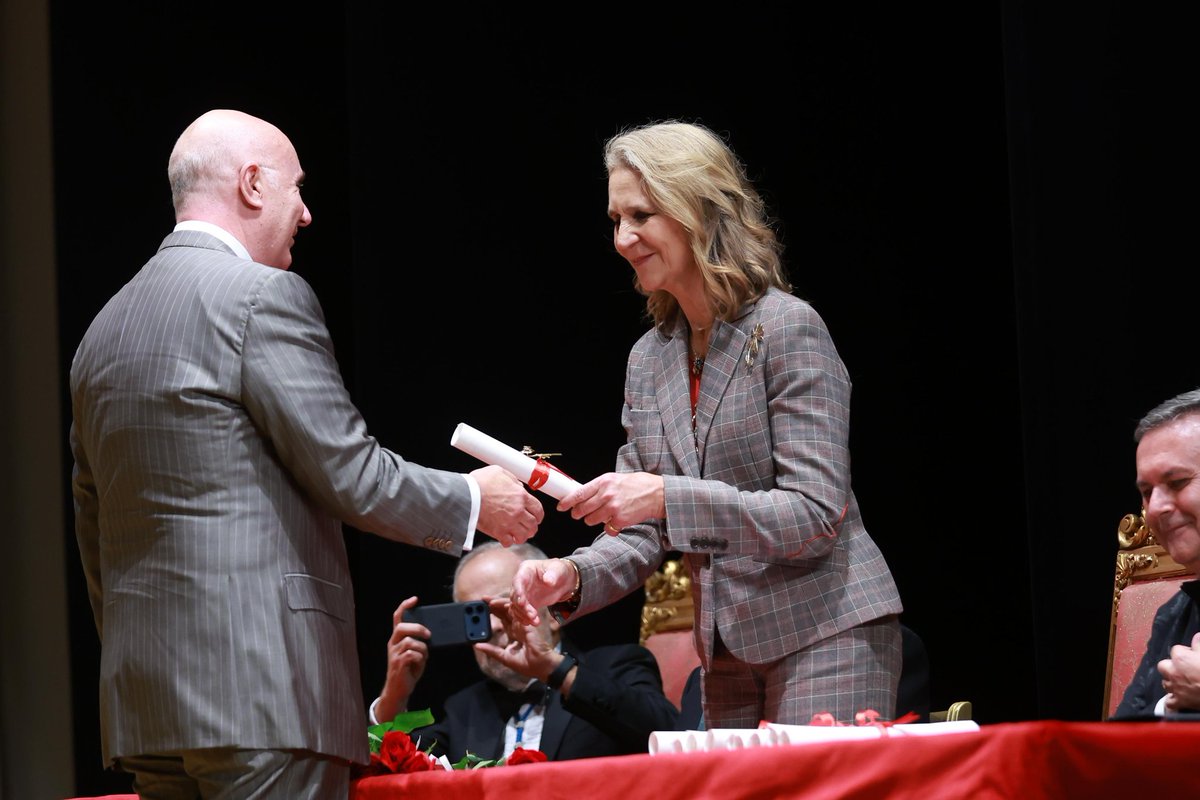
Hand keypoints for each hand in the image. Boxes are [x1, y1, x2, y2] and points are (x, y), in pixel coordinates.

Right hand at [375, 596, 429, 722]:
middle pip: (402, 627)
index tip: (415, 599)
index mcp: (397, 639)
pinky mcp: (398, 664)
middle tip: (428, 635)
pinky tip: (419, 663)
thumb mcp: (415, 653)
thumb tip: (430, 635)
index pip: (397, 618)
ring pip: (410, 642)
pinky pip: (412, 654)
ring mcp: (394, 654)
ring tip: (423, 657)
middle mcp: (393, 644)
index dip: (405, 606)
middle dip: (417, 628)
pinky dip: (420, 658)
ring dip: (422, 649)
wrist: (398, 690)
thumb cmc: (408, 670)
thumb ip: (419, 643)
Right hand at [472, 464, 544, 545]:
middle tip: (529, 527)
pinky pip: (509, 542)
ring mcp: (508, 523)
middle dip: (532, 527)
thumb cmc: (480, 483)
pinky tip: (506, 538)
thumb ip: (512, 480)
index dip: (539, 515)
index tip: (537, 517)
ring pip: (524, 536)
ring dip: (523, 536)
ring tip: (519, 534)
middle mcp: (517, 511)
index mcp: (521, 496)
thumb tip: (518, 486)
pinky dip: (509, 541)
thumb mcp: (500, 472)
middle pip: (533, 524)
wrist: (466, 495)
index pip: (538, 509)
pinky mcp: (497, 532)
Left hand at [473, 596, 562, 682]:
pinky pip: (519, 613)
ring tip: (488, 600)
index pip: (503, 619)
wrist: (542, 667)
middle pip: (506, 612)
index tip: (483, 608)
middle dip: (495, 604)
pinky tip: (500, 604)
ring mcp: (524, 624)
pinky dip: (510, 607)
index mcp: (515, 633)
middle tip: (483, 599)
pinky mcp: (528, 624)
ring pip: (511, 609)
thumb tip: (477, 646)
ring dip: (499, 604)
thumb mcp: (504, 657)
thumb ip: (492, 650)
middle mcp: (519, 627)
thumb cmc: (527, 665)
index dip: (494, 612)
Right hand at [509, 558, 576, 626]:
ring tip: (535, 622)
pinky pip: (521, 612)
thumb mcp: (559, 569)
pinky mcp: (528, 603)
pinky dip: (525, 618)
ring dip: (524, 615)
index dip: (518, 592)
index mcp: (526, 570)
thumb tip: (548, 581)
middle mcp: (521, 581)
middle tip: (532, 615)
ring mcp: (523, 593)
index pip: (518, 581)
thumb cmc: (560, 570)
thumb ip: (553, 574)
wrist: (563, 580)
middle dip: (522, 607)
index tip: (521, 603)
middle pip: (515, 596)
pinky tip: (532, 623)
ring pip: (516, 606)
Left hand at [557, 471, 664, 533]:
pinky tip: (616, 520)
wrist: (657, 494)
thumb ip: (599, 487)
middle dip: (578, 514)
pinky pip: (606, 528)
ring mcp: (612, 508)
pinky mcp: (620, 520)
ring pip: (591, 520)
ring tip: (603, 514)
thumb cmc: (637, 485)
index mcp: (604, 482)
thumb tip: (581, 495)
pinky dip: (609, 527)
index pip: (579, 493)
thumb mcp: (615, 479)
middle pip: (582, 509)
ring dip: (593, 520)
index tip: (561, 506)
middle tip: (579, 514)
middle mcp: (606, 494)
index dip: (567, 502)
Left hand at [1160, 631, 1199, 711]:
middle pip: (1163, 666)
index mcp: (1181, 658)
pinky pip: (1170, 702)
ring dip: (1171, 681)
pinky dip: (1173, 701)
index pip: (1176, 650)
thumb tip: (1197, 636)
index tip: (1192, 655)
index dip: (1184, 652)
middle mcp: (1173, 672)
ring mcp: (1175, 688)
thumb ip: (1199, 644)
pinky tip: (1179, 698)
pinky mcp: (1179, 701)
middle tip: (1182, 668)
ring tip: (1182, 682)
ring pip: (1165, 682)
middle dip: (1171, 666)